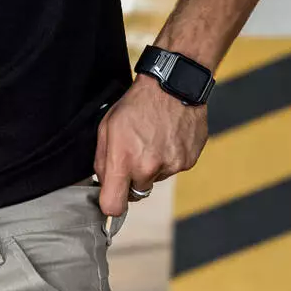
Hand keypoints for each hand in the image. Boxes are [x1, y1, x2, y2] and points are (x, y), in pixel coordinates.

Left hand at [94, 75, 208, 218]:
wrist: (174, 83)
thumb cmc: (137, 104)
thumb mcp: (107, 128)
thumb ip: (102, 163)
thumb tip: (104, 185)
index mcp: (124, 161)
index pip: (113, 206)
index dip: (111, 205)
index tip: (112, 197)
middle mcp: (148, 168)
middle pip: (136, 193)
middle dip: (133, 179)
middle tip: (136, 152)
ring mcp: (171, 166)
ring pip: (155, 180)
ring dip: (152, 167)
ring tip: (154, 139)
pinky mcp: (188, 161)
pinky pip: (173, 170)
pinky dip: (169, 158)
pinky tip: (168, 138)